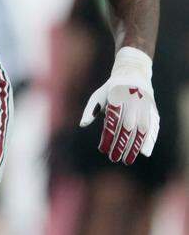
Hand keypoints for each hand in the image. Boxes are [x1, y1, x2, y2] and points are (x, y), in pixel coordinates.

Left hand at [80, 47, 158, 164]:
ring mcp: (143, 106)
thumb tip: (82, 124)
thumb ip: (90, 110)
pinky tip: (144, 152)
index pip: (111, 121)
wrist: (133, 74)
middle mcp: (131, 102)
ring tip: (127, 160)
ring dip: (134, 146)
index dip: (107, 137)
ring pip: (140, 130)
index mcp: (116, 97)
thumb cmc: (111, 89)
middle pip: (126, 128)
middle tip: (113, 158)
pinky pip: (151, 127)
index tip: (102, 149)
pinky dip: (148, 140)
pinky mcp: (151, 110)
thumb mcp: (98, 96)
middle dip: (120, 145)